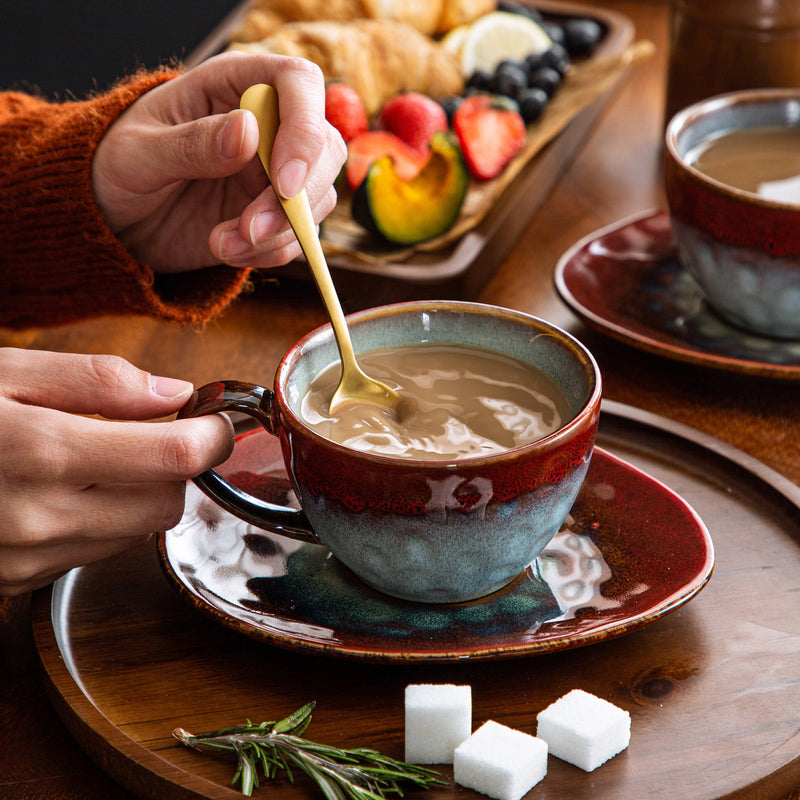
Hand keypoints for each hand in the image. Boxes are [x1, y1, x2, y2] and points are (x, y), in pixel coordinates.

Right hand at [0, 348, 233, 594]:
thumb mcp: (2, 371)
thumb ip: (95, 380)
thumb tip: (174, 394)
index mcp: (41, 451)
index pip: (174, 458)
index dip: (211, 437)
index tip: (215, 420)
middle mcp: (39, 517)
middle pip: (166, 504)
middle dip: (173, 467)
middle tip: (148, 432)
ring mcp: (25, 557)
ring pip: (136, 533)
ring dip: (138, 495)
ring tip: (94, 457)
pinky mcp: (13, 580)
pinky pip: (93, 552)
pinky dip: (101, 520)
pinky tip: (63, 490)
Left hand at [91, 52, 346, 271]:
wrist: (114, 217)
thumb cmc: (116, 166)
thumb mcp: (138, 153)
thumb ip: (191, 143)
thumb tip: (248, 131)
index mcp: (234, 85)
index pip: (299, 84)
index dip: (304, 129)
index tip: (283, 183)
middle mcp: (268, 126)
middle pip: (325, 149)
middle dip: (296, 199)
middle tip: (251, 230)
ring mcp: (275, 173)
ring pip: (317, 199)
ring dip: (280, 233)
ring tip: (222, 245)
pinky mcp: (274, 215)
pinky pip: (298, 236)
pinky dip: (271, 252)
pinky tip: (226, 251)